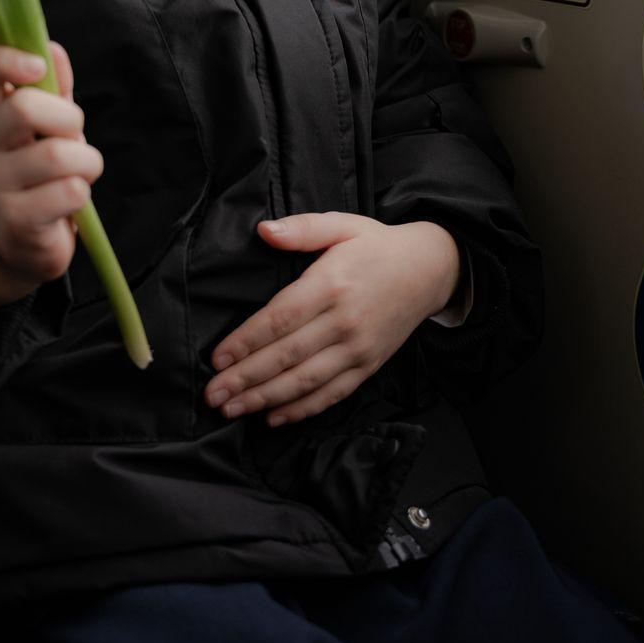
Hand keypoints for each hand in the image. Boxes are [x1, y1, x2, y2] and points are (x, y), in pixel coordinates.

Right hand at [0, 41, 101, 308]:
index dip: (0, 59)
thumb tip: (53, 49)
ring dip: (86, 161)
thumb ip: (54, 87)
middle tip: (73, 137)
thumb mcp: (50, 124)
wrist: (28, 242)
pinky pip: (69, 192)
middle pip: (22, 107)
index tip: (36, 66)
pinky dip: (83, 193)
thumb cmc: (42, 172)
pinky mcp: (14, 220)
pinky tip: (70, 201)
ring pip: (56, 154)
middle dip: (68, 118)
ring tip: (80, 172)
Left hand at [203, 213, 461, 427]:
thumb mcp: (341, 225)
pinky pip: (332, 393)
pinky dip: (303, 409)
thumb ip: (301, 229)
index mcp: (331, 284)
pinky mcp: (369, 366)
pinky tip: (274, 417)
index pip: (280, 318)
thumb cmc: (377, 245)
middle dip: (246, 379)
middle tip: (213, 395)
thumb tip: (264, 230)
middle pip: (287, 356)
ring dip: (266, 399)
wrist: (430, 270)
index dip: (247, 341)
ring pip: (306, 381)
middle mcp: (344, 321)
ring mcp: (358, 349)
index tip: (217, 358)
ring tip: (233, 410)